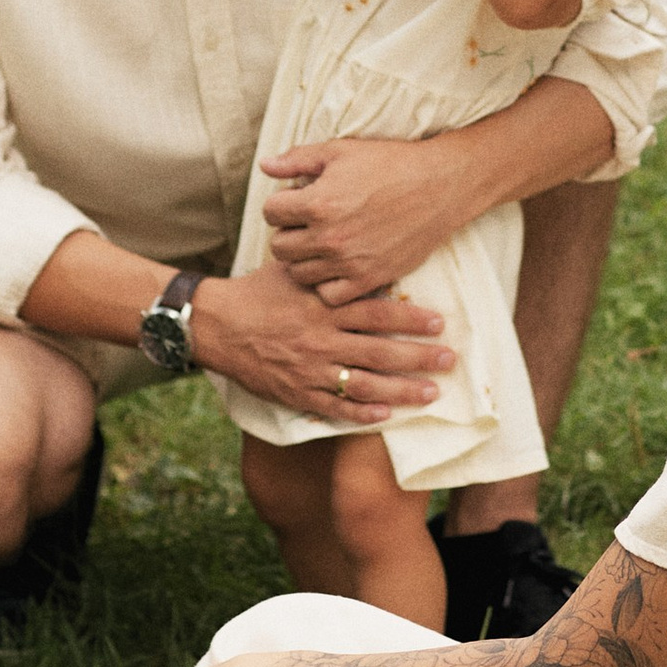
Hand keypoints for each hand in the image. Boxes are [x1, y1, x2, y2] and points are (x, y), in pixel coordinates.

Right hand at [191, 251, 454, 418]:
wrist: (216, 325)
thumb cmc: (258, 292)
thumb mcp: (294, 271)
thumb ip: (329, 267)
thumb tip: (365, 251)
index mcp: (323, 307)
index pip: (377, 314)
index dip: (411, 320)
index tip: (440, 323)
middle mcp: (321, 340)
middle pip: (380, 352)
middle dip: (419, 358)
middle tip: (450, 360)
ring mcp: (310, 370)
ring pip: (364, 385)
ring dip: (402, 391)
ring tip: (431, 394)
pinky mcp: (296, 393)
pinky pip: (334, 407)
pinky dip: (360, 413)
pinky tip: (385, 416)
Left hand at [257, 132, 484, 298]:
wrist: (439, 187)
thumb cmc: (390, 163)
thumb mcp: (340, 151)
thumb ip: (298, 159)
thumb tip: (265, 166)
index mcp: (317, 202)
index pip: (270, 212)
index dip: (280, 203)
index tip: (297, 199)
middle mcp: (329, 236)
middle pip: (279, 247)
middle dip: (288, 232)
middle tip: (307, 223)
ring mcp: (348, 262)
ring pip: (299, 273)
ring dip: (304, 259)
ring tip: (321, 243)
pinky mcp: (369, 278)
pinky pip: (329, 294)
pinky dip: (327, 283)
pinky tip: (337, 265)